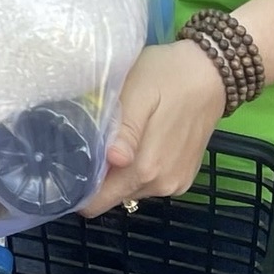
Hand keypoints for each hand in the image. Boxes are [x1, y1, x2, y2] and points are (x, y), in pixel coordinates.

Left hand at [80, 41, 227, 217]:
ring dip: (118, 170)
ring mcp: (175, 183)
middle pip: (114, 195)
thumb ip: (124, 131)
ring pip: (130, 188)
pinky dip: (137, 167)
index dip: (79, 188)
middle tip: (84, 142)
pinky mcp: (184, 176)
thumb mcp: (138, 93)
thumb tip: (111, 162)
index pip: (100, 201)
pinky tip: (134, 141)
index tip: (62, 166)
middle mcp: (162, 185)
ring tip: (109, 137)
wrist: (211, 72)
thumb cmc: (167, 76)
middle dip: (97, 175)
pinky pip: (149, 181)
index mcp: (146, 169)